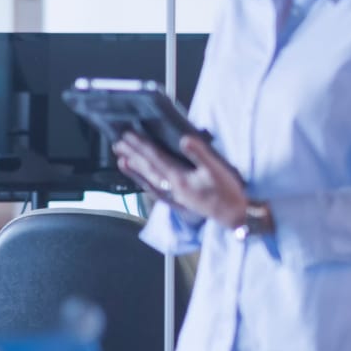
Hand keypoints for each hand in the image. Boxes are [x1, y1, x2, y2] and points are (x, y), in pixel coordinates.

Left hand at [114, 133, 249, 229]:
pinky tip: (142, 180)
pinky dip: (145, 183)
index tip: (128, 135)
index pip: (155, 158)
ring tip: (121, 160)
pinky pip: (155, 190)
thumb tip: (184, 139)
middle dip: (132, 155)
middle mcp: (171, 187)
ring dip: (134, 170)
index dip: (141, 146)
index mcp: (179, 178)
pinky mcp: (178, 201)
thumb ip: (200, 153)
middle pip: (147, 168)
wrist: (233, 215)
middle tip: (118, 144)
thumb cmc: (227, 192)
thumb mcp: (217, 169)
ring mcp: (173, 195)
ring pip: (148, 180)